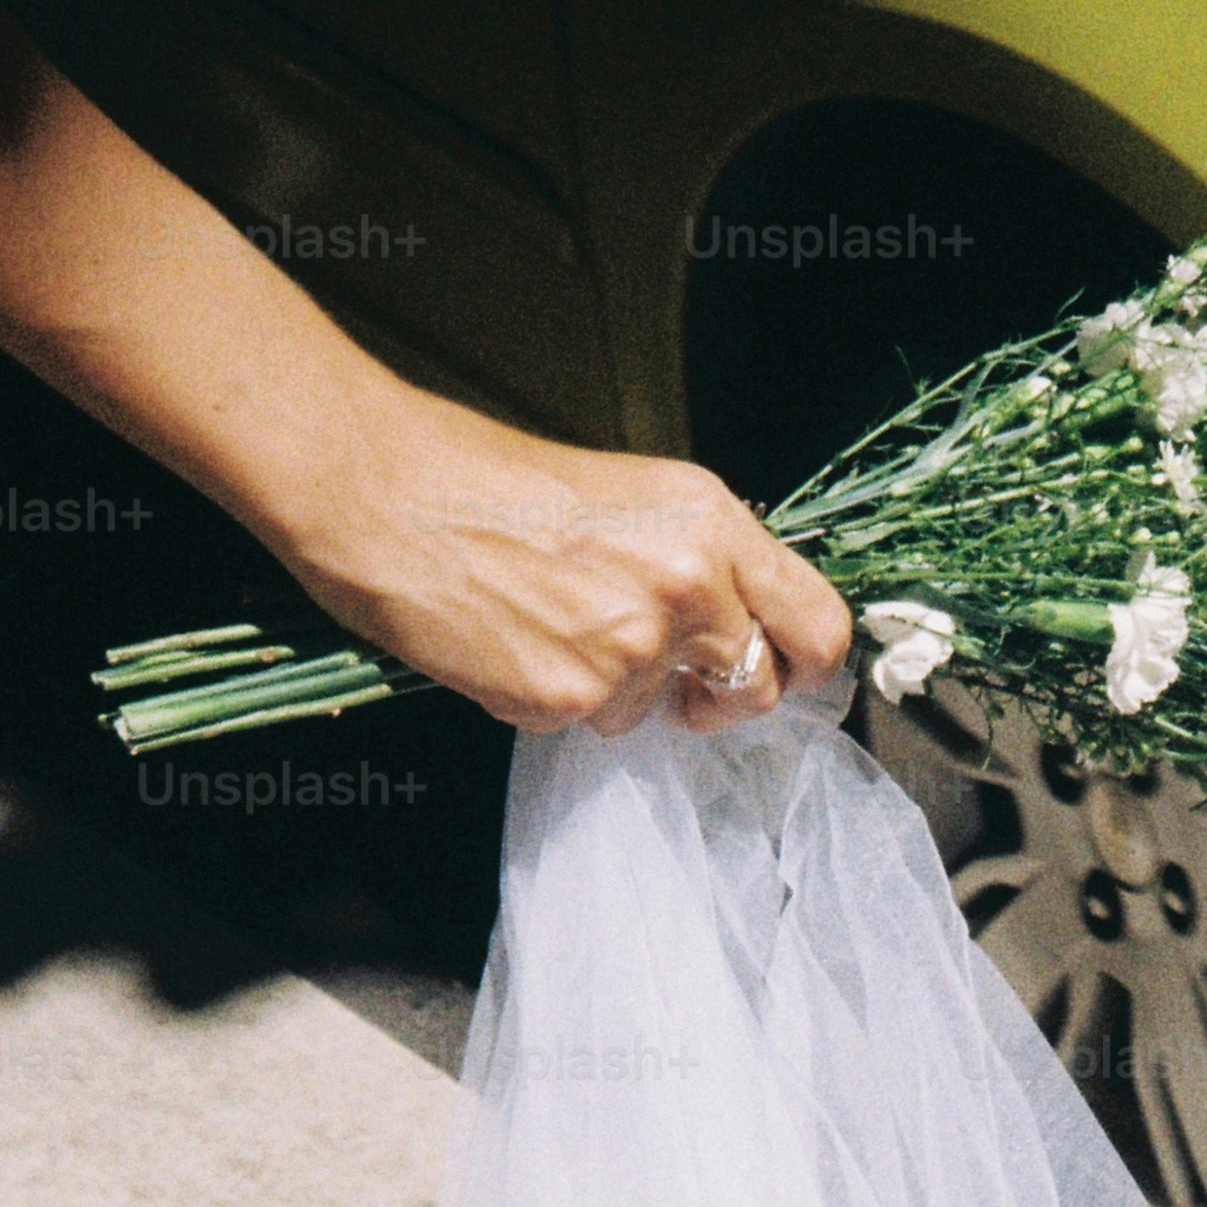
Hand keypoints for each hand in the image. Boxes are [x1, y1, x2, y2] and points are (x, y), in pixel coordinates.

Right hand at [252, 381, 851, 736]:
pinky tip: (515, 639)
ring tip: (550, 619)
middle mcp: (688, 586)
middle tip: (660, 667)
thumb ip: (700, 558)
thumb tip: (739, 623)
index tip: (781, 668)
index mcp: (712, 523)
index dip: (806, 662)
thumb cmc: (492, 482)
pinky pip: (591, 725)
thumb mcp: (634, 496)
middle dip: (713, 693)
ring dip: (616, 687)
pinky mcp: (571, 698)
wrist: (387, 495)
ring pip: (658, 712)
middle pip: (757, 689)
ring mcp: (632, 649)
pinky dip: (555, 698)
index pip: (819, 624)